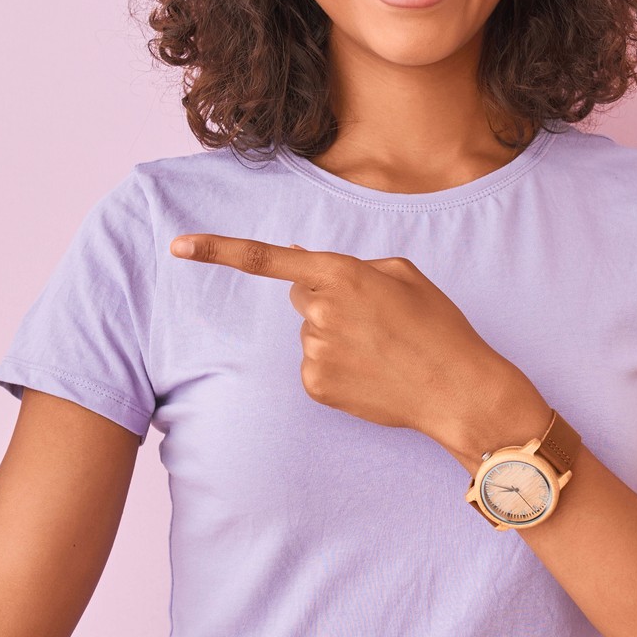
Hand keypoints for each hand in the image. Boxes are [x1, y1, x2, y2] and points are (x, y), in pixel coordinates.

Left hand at [169, 232, 542, 460]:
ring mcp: (315, 351)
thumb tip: (319, 279)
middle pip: (302, 298)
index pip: (267, 258)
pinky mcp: (316, 386)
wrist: (457, 390)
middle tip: (376, 321)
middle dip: (329, 302)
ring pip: (311, 334)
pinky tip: (371, 374)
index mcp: (341, 274)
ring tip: (382, 351)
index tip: (178, 246)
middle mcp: (320, 311)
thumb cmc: (438, 327)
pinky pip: (315, 366)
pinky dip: (338, 368)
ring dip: (338, 337)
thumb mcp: (405, 275)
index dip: (218, 250)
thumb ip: (355, 266)